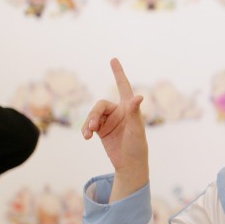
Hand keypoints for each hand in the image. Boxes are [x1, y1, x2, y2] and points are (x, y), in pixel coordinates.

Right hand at [82, 58, 148, 198]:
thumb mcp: (136, 130)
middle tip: (93, 126)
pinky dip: (85, 129)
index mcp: (130, 108)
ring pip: (93, 114)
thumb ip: (134, 113)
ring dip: (88, 122)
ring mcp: (109, 120)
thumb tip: (138, 96)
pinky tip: (86, 137)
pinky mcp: (101, 129)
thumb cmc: (137, 147)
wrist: (129, 164)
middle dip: (95, 114)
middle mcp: (119, 111)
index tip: (113, 59)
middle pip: (101, 105)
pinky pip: (89, 124)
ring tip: (88, 133)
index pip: (123, 87)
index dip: (118, 73)